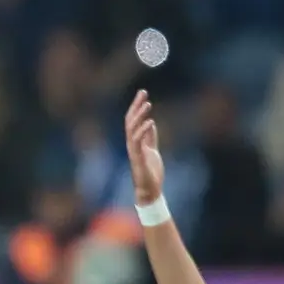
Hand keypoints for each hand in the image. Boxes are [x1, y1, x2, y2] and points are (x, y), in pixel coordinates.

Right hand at [122, 89, 164, 205]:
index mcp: (135, 141)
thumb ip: (150, 138)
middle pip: (130, 120)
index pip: (133, 120)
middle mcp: (132, 144)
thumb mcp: (152, 150)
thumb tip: (151, 123)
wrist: (150, 190)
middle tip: (143, 92)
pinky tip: (150, 122)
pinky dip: (143, 131)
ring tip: (147, 104)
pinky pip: (138, 142)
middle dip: (136, 106)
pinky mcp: (137, 158)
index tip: (143, 94)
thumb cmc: (151, 172)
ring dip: (139, 116)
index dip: (137, 106)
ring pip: (132, 129)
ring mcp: (133, 151)